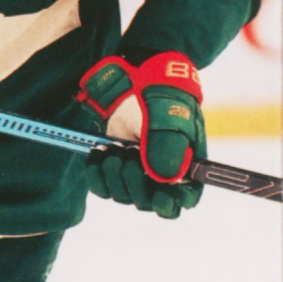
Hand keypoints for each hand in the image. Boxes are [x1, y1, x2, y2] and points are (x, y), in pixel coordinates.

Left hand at [76, 52, 204, 218]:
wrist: (134, 78)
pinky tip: (99, 154)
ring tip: (115, 147)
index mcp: (185, 166)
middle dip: (135, 181)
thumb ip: (171, 149)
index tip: (159, 193)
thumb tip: (166, 181)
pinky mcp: (113, 167)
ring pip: (123, 196)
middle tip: (129, 155)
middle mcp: (160, 175)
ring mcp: (136, 172)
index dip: (170, 204)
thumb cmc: (163, 97)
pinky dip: (97, 174)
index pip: (182, 201)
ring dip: (115, 173)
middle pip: (147, 203)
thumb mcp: (172, 118)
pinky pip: (102, 188)